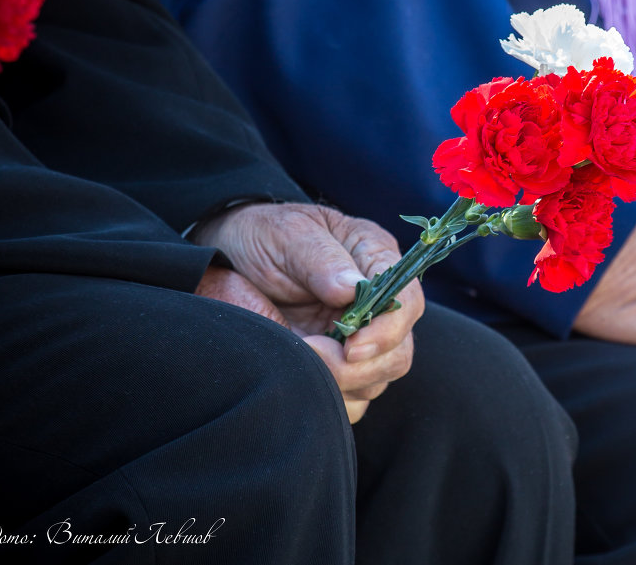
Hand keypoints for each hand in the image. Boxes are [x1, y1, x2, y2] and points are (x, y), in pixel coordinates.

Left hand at [193, 203, 423, 422]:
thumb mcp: (286, 233)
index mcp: (375, 260)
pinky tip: (301, 382)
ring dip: (342, 384)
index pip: (407, 303)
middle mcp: (377, 304)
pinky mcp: (338, 369)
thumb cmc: (263, 237)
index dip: (387, 331)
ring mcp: (359, 340)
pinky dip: (329, 401)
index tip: (351, 347)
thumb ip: (320, 258)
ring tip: (299, 360)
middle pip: (400, 352)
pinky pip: (351, 402)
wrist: (228, 258)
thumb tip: (352, 290)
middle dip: (361, 366)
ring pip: (377, 382)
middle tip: (313, 354)